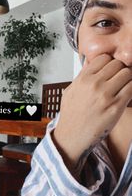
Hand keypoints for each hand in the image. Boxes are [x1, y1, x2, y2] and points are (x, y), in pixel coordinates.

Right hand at [53, 54, 131, 175]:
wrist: (71, 137)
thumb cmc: (71, 116)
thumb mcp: (70, 91)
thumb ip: (81, 76)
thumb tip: (90, 65)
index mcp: (83, 79)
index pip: (104, 58)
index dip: (109, 63)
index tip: (110, 70)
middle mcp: (94, 85)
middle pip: (117, 64)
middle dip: (120, 71)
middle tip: (119, 80)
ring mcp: (105, 95)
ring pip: (127, 74)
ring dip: (128, 80)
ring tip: (123, 88)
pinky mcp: (115, 107)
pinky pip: (131, 88)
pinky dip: (131, 89)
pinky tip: (126, 96)